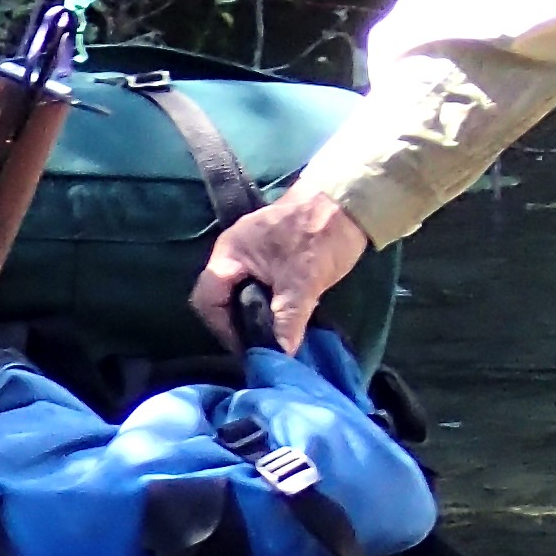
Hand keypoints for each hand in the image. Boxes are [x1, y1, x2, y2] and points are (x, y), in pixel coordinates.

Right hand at [190, 185, 370, 353]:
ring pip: (243, 295)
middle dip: (240, 326)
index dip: (223, 329)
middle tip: (263, 347)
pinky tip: (287, 320)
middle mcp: (233, 254)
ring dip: (257, 317)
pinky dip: (270, 305)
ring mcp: (252, 254)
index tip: (248, 348)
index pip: (207, 301)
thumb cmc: (319, 235)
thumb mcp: (303, 283)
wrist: (348, 199)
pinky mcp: (272, 256)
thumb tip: (281, 356)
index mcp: (230, 255)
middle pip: (222, 300)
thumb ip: (288, 320)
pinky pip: (260, 287)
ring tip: (276, 339)